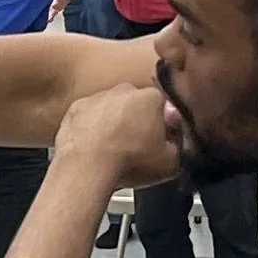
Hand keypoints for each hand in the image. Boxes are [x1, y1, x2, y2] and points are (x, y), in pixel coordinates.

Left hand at [53, 83, 178, 188]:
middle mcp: (124, 91)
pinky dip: (91, 129)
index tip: (159, 143)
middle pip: (136, 105)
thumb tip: (181, 145)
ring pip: (111, 109)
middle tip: (136, 149)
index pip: (164, 107)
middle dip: (138, 122)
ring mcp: (98, 97)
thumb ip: (181, 148)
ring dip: (114, 125)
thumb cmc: (128, 162)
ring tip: (113, 151)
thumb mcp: (171, 163)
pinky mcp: (76, 108)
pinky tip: (95, 148)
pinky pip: (89, 116)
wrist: (87, 167)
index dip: (164, 126)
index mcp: (151, 98)